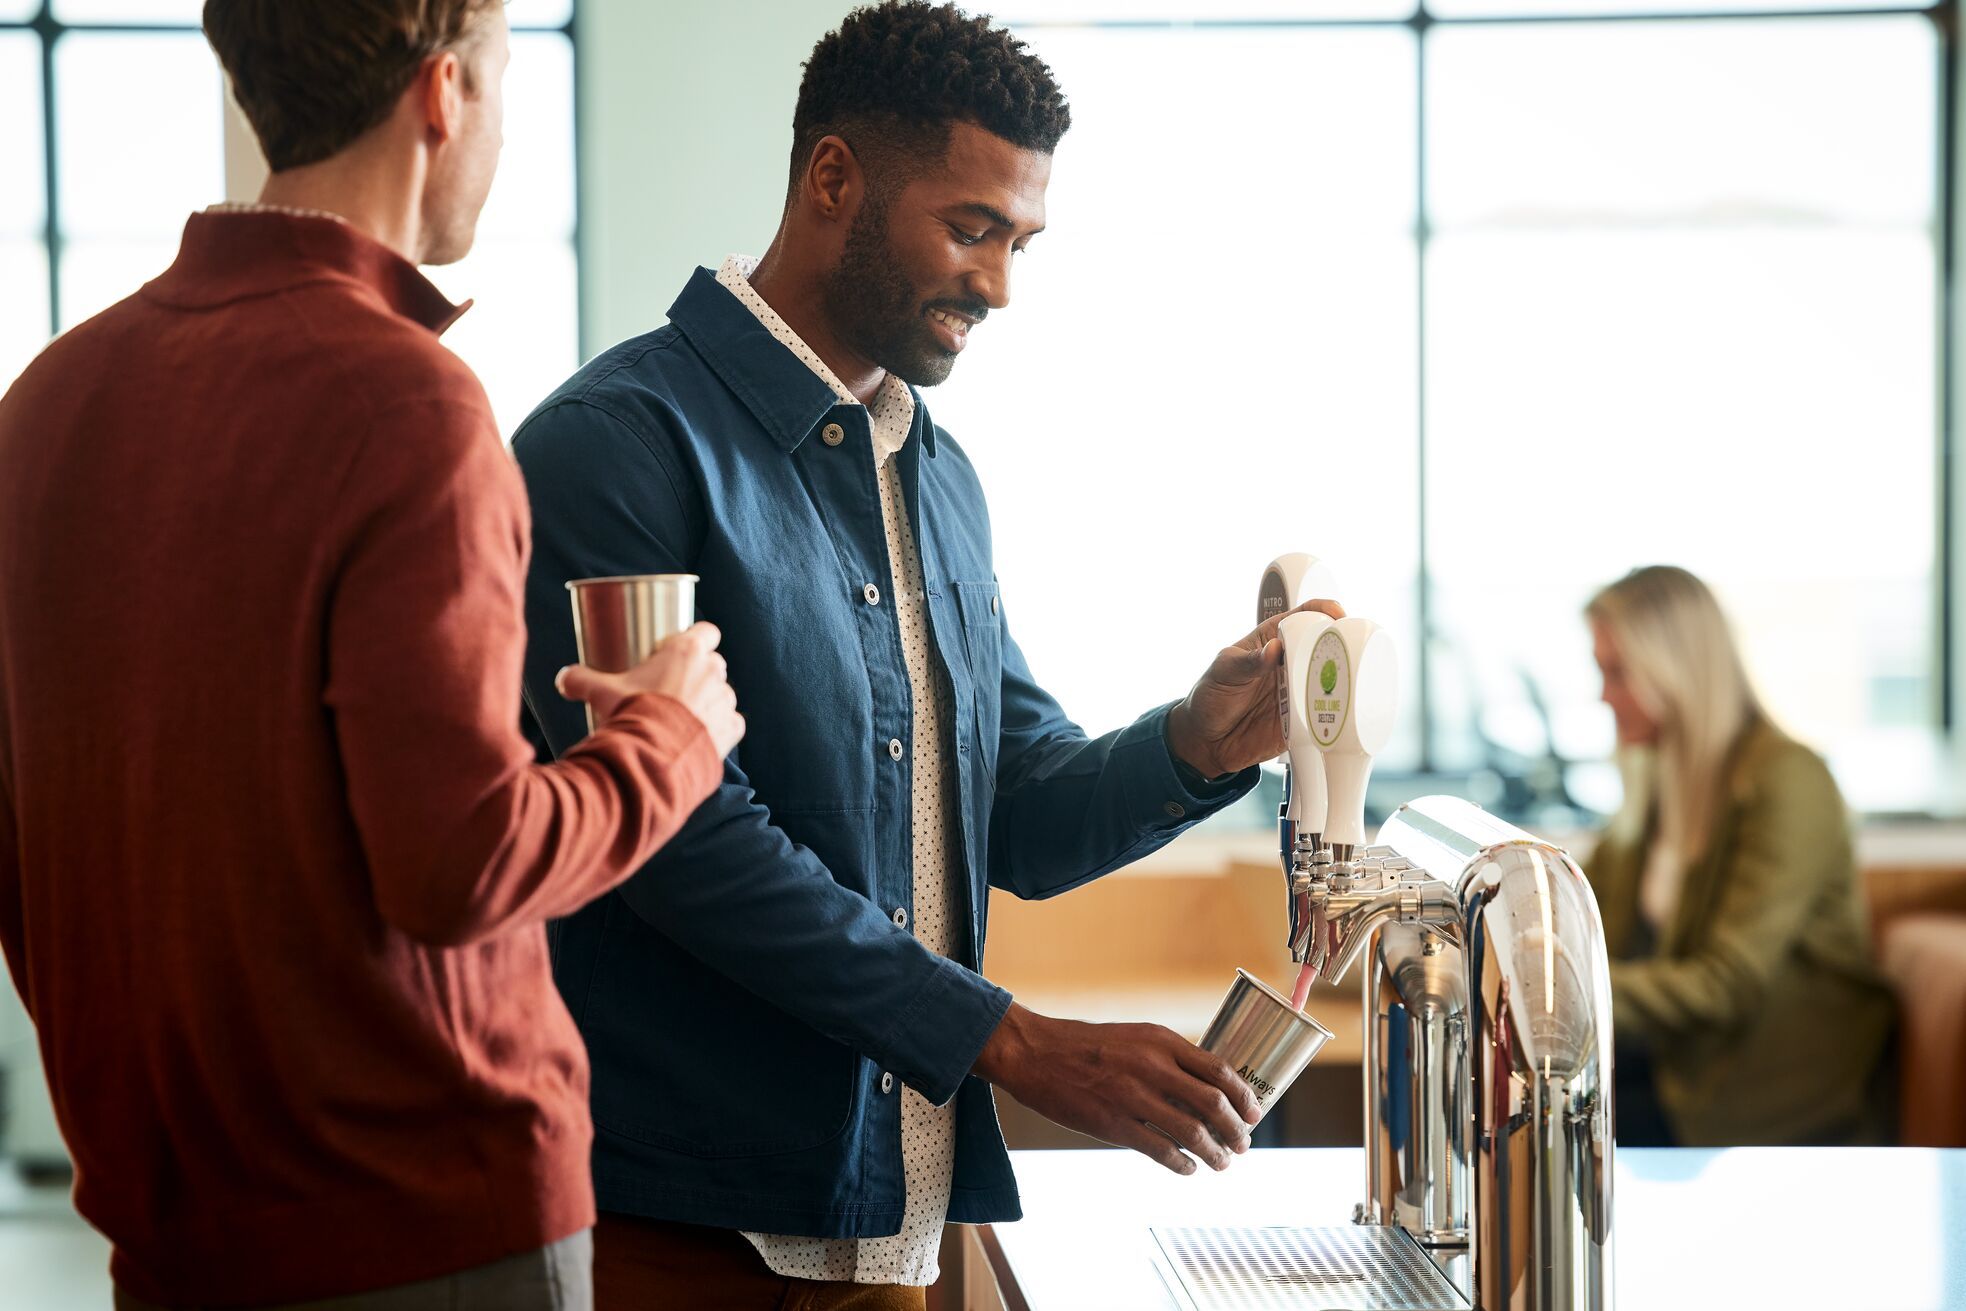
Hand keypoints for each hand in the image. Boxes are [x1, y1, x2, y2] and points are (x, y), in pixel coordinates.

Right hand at [556, 622, 745, 757]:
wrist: (653, 756)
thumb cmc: (631, 714)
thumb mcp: (601, 692)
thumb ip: (581, 680)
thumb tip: (564, 679)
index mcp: (688, 651)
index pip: (706, 632)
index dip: (697, 638)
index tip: (681, 648)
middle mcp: (713, 671)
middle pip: (712, 663)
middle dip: (698, 672)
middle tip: (673, 687)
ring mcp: (725, 700)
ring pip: (722, 694)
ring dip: (708, 701)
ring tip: (684, 716)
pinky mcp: (732, 729)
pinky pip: (731, 723)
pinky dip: (720, 728)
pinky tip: (701, 735)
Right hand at [971, 1003, 1261, 1174]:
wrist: (1036, 1053)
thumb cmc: (1086, 1046)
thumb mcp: (1135, 1038)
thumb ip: (1168, 1058)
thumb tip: (1205, 1089)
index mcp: (1161, 1041)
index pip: (1219, 1070)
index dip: (1244, 1096)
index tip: (1254, 1113)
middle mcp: (1153, 1067)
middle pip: (1213, 1104)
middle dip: (1236, 1130)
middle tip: (1242, 1145)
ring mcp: (1133, 1097)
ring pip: (1192, 1132)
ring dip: (1214, 1153)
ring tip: (1221, 1163)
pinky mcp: (1114, 1124)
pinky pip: (1161, 1151)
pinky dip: (1181, 1164)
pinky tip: (1187, 1169)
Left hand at [1164, 598, 1344, 779]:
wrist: (1207, 741)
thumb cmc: (1211, 697)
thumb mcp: (1224, 672)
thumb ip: (1248, 661)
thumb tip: (1274, 648)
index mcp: (1271, 642)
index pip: (1301, 618)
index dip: (1321, 610)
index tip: (1336, 614)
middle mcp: (1289, 665)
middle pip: (1323, 648)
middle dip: (1340, 646)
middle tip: (1343, 652)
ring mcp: (1297, 691)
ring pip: (1329, 680)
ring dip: (1341, 680)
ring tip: (1342, 683)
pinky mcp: (1302, 720)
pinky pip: (1324, 714)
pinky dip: (1335, 712)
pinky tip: (1337, 711)